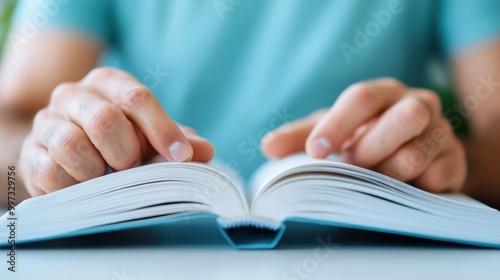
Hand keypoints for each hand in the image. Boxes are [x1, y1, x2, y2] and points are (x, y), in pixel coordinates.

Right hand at [20, 67, 213, 195]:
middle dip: (126, 153)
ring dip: (98, 171)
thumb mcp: (150, 135)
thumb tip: (205, 150)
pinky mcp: (30, 153)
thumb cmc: (116, 140)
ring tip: (106, 176)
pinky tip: (84, 184)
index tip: (182, 158)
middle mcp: (74, 95)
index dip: (163, 130)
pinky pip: (51, 172)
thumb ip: (177, 141)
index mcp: (108, 83)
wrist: (63, 151)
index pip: (137, 98)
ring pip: (73, 146)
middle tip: (132, 167)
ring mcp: (47, 122)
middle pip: (105, 120)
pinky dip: (74, 185)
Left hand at [262, 78, 466, 192]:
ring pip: (416, 155)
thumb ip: (301, 137)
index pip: (362, 98)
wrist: (414, 153)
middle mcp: (418, 105)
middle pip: (405, 118)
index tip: (316, 151)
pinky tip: (395, 191)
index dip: (338, 124)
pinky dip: (407, 191)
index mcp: (384, 93)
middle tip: (352, 165)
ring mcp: (440, 134)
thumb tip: (267, 147)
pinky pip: (432, 181)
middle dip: (372, 148)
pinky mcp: (453, 163)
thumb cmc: (366, 137)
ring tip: (371, 180)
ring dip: (385, 175)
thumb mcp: (334, 132)